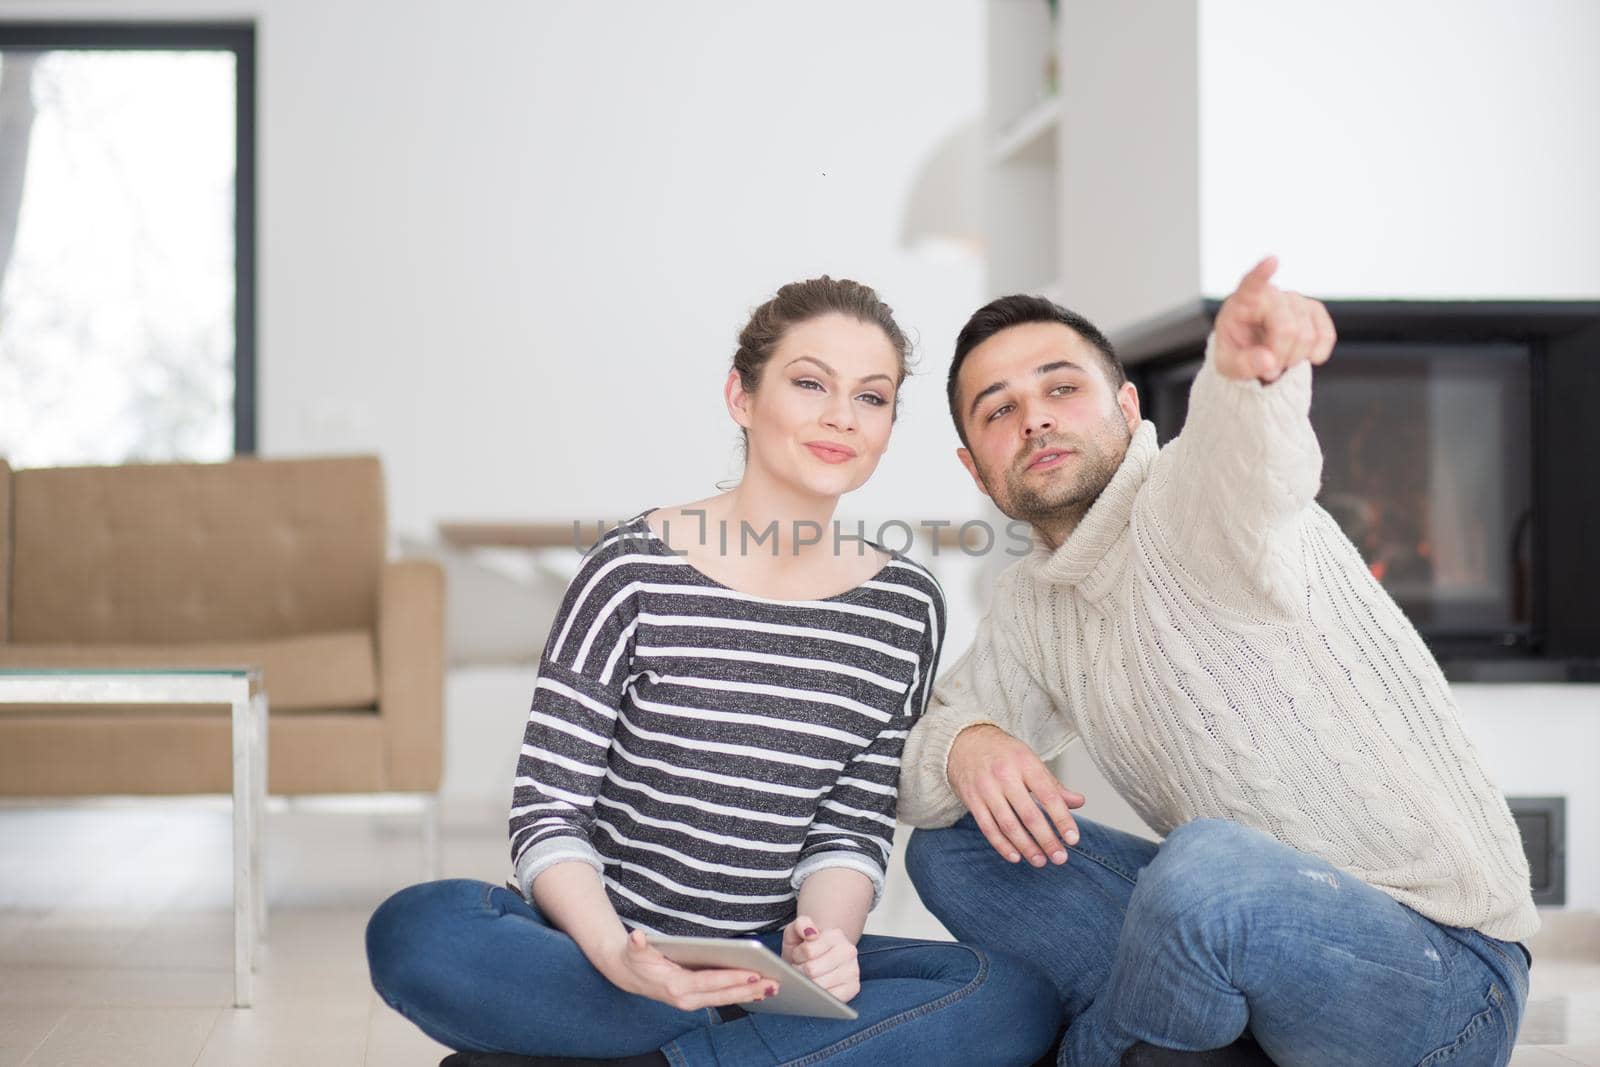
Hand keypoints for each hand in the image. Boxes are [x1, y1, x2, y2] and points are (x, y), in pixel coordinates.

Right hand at [601, 929, 776, 1011]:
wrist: (628, 975)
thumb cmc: (635, 959)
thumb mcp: (633, 949)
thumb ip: (636, 944)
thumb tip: (636, 937)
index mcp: (675, 986)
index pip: (710, 982)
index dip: (732, 978)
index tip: (753, 973)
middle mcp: (686, 999)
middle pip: (724, 995)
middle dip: (750, 989)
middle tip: (775, 982)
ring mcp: (692, 1001)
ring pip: (726, 999)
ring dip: (750, 994)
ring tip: (774, 987)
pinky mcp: (697, 999)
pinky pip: (722, 998)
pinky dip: (741, 994)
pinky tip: (758, 990)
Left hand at [782, 914, 859, 1002]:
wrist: (817, 960)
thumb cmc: (805, 948)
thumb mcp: (796, 932)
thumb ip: (800, 924)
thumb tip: (811, 933)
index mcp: (835, 934)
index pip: (808, 951)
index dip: (797, 955)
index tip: (799, 954)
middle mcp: (848, 951)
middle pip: (812, 970)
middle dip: (800, 971)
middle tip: (802, 967)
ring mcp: (853, 970)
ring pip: (819, 986)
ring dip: (808, 984)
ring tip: (809, 977)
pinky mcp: (854, 988)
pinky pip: (831, 998)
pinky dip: (820, 996)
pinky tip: (818, 988)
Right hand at [947, 724, 1084, 865]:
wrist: (962, 742)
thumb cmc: (1002, 753)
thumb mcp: (1029, 760)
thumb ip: (1053, 784)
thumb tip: (1079, 802)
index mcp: (1025, 763)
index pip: (1048, 795)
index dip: (1062, 819)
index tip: (1073, 839)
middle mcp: (1004, 775)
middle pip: (1029, 814)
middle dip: (1046, 840)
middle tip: (1060, 858)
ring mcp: (986, 788)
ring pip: (1008, 825)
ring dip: (1026, 847)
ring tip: (1040, 861)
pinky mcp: (971, 800)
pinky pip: (988, 828)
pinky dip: (1002, 845)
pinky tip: (1015, 856)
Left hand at [1213, 256, 1335, 383]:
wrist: (1254, 353)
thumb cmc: (1236, 353)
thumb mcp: (1228, 365)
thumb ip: (1243, 364)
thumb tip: (1268, 362)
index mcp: (1242, 302)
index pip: (1251, 284)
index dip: (1262, 274)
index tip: (1272, 261)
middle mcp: (1271, 295)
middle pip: (1287, 329)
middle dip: (1280, 356)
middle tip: (1267, 368)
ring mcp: (1295, 300)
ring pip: (1307, 336)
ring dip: (1294, 358)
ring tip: (1279, 360)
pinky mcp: (1314, 310)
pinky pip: (1326, 335)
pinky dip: (1316, 353)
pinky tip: (1304, 357)